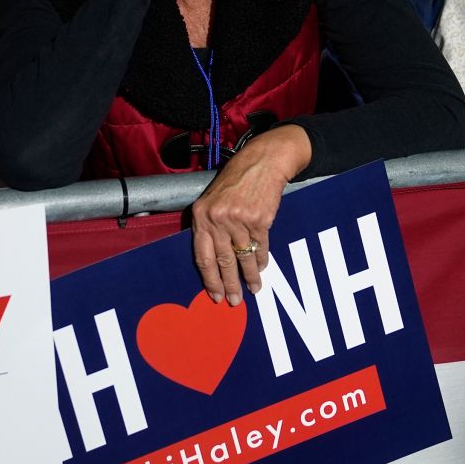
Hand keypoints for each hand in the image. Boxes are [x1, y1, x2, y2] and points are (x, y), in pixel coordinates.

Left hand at [190, 125, 312, 305]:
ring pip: (243, 257)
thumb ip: (210, 225)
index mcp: (201, 216)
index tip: (215, 294)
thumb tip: (214, 257)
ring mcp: (239, 220)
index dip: (209, 279)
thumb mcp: (213, 198)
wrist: (262, 162)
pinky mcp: (259, 220)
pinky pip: (260, 247)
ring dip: (250, 276)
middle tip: (234, 301)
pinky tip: (262, 268)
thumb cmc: (236, 180)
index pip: (202, 256)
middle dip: (229, 284)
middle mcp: (218, 220)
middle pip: (223, 261)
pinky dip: (262, 259)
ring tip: (253, 289)